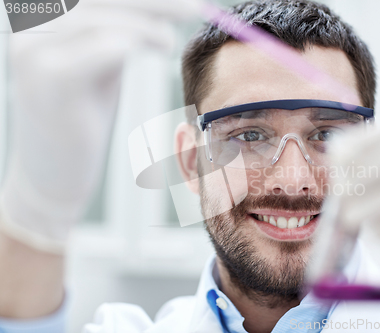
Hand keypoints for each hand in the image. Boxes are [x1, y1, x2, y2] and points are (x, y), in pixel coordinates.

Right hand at [0, 0, 199, 252]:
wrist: (54, 174)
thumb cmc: (81, 118)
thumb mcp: (97, 64)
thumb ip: (117, 32)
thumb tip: (161, 10)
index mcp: (39, 20)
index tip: (182, 1)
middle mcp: (28, 29)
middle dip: (155, 2)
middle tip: (196, 7)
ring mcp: (35, 52)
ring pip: (105, 16)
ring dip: (151, 21)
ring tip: (171, 42)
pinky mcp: (54, 80)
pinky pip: (106, 47)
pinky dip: (140, 42)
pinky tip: (162, 48)